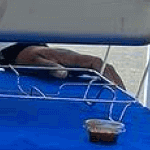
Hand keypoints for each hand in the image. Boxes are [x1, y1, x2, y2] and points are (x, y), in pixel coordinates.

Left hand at [9, 45, 124, 88]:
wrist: (25, 54)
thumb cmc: (30, 57)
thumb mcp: (35, 62)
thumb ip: (48, 67)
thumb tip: (63, 73)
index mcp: (69, 57)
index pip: (94, 62)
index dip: (106, 72)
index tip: (114, 84)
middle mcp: (76, 60)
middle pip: (102, 66)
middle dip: (114, 77)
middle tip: (123, 93)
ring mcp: (77, 64)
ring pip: (99, 70)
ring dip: (111, 79)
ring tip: (120, 95)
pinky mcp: (75, 69)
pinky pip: (92, 74)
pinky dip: (102, 81)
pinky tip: (107, 92)